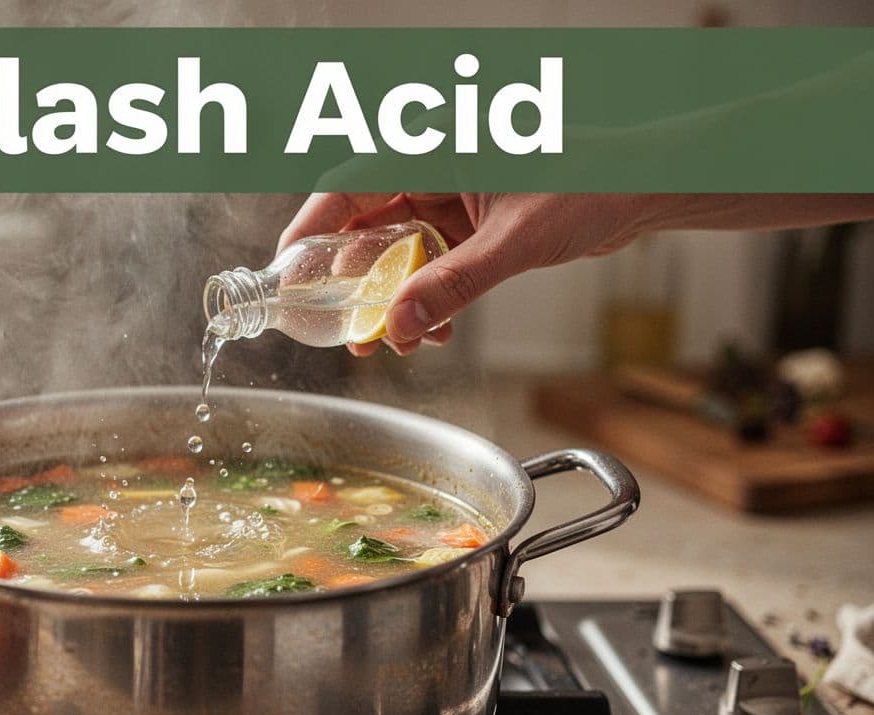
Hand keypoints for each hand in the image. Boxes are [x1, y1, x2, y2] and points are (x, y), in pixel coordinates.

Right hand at [278, 193, 644, 355]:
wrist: (649, 186)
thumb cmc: (594, 183)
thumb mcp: (513, 241)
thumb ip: (452, 284)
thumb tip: (400, 325)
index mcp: (433, 147)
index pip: (347, 185)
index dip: (310, 231)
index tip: (289, 275)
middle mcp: (433, 167)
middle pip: (365, 224)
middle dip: (355, 283)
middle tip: (348, 330)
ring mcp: (451, 195)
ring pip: (395, 250)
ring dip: (393, 298)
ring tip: (396, 342)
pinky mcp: (470, 221)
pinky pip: (428, 263)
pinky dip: (426, 297)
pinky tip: (434, 330)